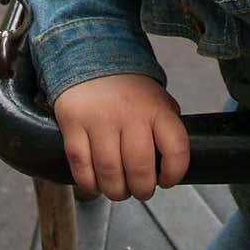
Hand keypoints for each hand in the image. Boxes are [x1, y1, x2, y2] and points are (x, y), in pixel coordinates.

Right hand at [53, 74, 189, 201]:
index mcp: (156, 108)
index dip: (174, 174)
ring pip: (109, 173)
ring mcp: (99, 118)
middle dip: (142, 190)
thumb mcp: (158, 100)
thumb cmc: (129, 90)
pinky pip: (81, 166)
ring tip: (118, 189)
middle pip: (139, 169)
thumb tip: (169, 166)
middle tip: (140, 190)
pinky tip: (96, 183)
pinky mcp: (73, 123)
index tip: (167, 180)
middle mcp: (130, 113)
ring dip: (115, 191)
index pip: (176, 148)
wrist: (92, 57)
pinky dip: (89, 183)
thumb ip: (166, 129)